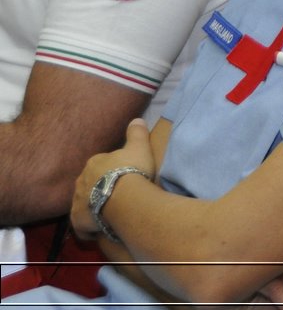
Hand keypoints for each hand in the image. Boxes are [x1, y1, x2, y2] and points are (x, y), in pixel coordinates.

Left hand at [70, 117, 157, 239]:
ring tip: (110, 212)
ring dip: (94, 206)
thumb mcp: (140, 146)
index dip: (111, 171)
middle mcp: (81, 181)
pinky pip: (83, 224)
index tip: (123, 176)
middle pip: (90, 184)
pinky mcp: (77, 221)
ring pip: (85, 203)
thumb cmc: (132, 171)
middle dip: (100, 188)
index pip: (100, 165)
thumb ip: (136, 132)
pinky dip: (90, 225)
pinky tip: (102, 227)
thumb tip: (136, 119)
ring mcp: (77, 202)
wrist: (125, 199)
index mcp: (94, 163)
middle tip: (117, 194)